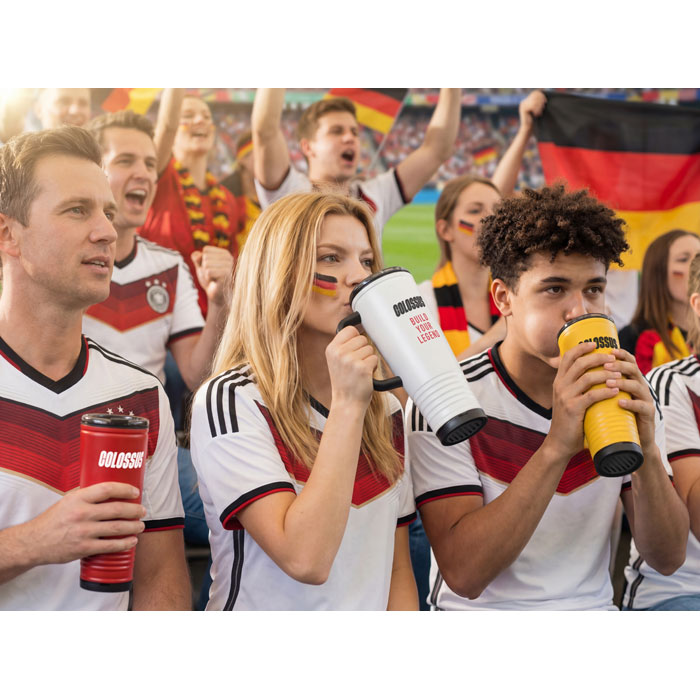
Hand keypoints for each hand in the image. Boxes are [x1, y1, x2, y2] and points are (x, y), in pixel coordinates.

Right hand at [25, 482, 146, 565]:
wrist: (33, 542)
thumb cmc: (53, 519)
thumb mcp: (67, 500)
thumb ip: (86, 494)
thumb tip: (108, 487)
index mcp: (78, 499)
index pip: (107, 489)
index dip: (125, 489)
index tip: (135, 492)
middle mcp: (81, 514)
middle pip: (117, 509)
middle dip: (134, 510)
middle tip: (142, 511)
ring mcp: (83, 532)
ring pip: (116, 528)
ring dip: (133, 526)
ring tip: (141, 525)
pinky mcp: (83, 548)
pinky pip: (109, 546)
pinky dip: (124, 543)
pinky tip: (132, 541)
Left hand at [191, 246, 233, 305]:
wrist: (216, 295)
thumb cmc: (209, 279)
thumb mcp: (201, 266)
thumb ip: (197, 257)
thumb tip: (197, 255)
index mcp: (225, 253)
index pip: (206, 249)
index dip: (203, 260)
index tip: (210, 268)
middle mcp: (229, 258)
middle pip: (205, 256)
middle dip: (204, 267)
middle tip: (211, 275)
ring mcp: (229, 266)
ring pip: (206, 264)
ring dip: (206, 273)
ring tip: (213, 278)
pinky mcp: (226, 275)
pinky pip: (208, 272)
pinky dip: (207, 278)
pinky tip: (214, 282)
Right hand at [326, 326, 377, 407]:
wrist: (346, 402)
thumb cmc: (344, 383)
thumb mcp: (336, 361)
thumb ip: (343, 346)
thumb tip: (358, 330)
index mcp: (331, 349)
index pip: (349, 330)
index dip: (356, 337)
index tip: (355, 346)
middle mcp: (339, 353)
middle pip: (362, 338)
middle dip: (363, 350)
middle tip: (356, 364)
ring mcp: (350, 360)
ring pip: (370, 349)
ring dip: (368, 359)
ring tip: (359, 371)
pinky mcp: (362, 368)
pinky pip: (374, 359)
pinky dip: (373, 367)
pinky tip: (364, 375)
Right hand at [518, 90, 546, 132]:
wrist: (528, 130)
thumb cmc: (535, 121)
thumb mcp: (538, 109)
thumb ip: (539, 102)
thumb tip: (545, 95)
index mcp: (527, 101)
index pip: (535, 92)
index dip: (542, 95)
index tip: (545, 102)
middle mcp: (524, 102)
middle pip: (535, 95)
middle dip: (541, 101)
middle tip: (543, 108)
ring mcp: (523, 105)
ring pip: (534, 100)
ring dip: (539, 106)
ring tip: (539, 113)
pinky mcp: (523, 109)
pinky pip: (532, 105)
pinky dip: (536, 110)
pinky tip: (536, 114)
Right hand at [547, 342, 621, 458]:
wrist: (560, 443)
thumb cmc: (569, 421)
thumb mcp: (568, 400)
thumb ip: (577, 388)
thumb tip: (596, 376)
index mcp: (558, 381)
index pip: (567, 357)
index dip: (581, 347)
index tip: (595, 343)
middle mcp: (560, 386)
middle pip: (579, 363)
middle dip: (597, 357)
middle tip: (612, 358)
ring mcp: (565, 397)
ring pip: (587, 377)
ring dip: (605, 373)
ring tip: (618, 373)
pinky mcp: (573, 409)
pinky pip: (591, 395)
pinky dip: (605, 391)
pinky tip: (616, 390)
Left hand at [603, 348, 656, 451]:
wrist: (626, 441)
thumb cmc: (612, 415)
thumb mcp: (604, 396)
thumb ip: (596, 384)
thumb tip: (573, 370)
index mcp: (629, 380)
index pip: (628, 361)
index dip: (620, 354)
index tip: (606, 349)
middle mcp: (639, 387)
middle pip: (633, 369)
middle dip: (619, 365)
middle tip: (605, 364)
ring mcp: (645, 400)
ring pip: (638, 386)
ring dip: (623, 383)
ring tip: (609, 382)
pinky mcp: (647, 415)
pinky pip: (641, 407)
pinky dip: (631, 404)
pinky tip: (620, 402)